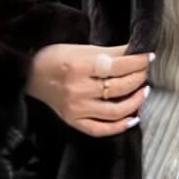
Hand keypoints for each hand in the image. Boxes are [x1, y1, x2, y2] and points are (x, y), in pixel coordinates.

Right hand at [27, 41, 152, 136]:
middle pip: (119, 87)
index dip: (137, 62)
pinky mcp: (73, 121)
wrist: (29, 75)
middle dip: (138, 79)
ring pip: (115, 110)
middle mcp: (77, 89)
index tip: (148, 58)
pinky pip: (102, 129)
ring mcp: (76, 108)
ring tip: (144, 91)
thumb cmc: (55, 58)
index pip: (117, 66)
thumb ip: (110, 52)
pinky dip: (120, 126)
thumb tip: (136, 52)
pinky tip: (133, 118)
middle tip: (145, 73)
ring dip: (136, 102)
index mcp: (78, 66)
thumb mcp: (81, 49)